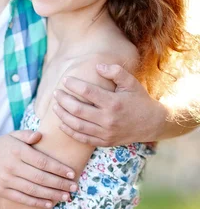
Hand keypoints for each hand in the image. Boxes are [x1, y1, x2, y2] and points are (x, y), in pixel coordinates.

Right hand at [0, 131, 77, 207]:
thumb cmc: (3, 146)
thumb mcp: (13, 135)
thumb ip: (27, 134)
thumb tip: (40, 136)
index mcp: (17, 150)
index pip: (42, 162)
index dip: (59, 169)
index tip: (72, 174)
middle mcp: (11, 165)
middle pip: (40, 178)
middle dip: (59, 184)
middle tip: (74, 188)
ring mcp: (6, 180)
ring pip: (33, 190)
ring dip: (52, 195)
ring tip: (66, 197)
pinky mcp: (2, 191)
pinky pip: (22, 199)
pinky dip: (36, 202)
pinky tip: (49, 203)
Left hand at [52, 63, 166, 145]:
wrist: (152, 123)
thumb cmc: (139, 99)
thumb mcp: (131, 82)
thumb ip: (115, 71)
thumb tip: (97, 66)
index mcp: (113, 102)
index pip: (87, 92)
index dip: (73, 85)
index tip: (65, 80)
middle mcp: (108, 119)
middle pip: (78, 109)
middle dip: (63, 100)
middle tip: (56, 93)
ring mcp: (106, 133)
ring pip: (77, 125)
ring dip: (62, 115)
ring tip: (55, 106)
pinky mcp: (105, 142)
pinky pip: (82, 139)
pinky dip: (70, 132)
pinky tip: (61, 123)